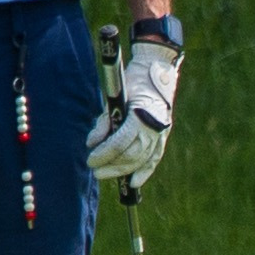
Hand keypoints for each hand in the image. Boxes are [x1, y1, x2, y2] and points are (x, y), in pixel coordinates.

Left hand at [88, 35, 178, 188]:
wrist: (157, 72)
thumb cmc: (132, 82)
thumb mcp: (115, 97)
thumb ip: (104, 121)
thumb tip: (91, 143)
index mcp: (142, 114)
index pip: (122, 141)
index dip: (105, 153)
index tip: (91, 160)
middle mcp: (155, 127)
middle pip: (132, 155)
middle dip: (112, 165)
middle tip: (96, 171)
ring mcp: (161, 133)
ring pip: (142, 159)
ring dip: (124, 170)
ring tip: (106, 174)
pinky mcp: (163, 136)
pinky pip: (154, 158)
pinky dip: (144, 171)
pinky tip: (134, 183)